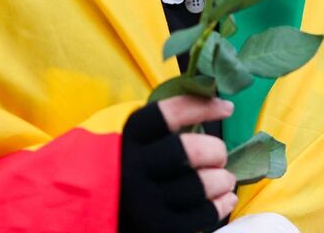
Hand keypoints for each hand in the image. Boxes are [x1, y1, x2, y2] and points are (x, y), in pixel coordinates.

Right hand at [120, 96, 237, 232]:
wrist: (96, 218)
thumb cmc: (124, 171)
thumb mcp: (129, 143)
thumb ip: (160, 127)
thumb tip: (213, 103)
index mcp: (124, 140)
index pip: (166, 115)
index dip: (202, 107)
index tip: (227, 109)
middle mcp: (131, 170)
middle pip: (188, 151)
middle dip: (215, 150)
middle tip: (219, 155)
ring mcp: (144, 203)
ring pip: (200, 185)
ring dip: (223, 179)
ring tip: (224, 178)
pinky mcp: (158, 228)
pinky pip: (202, 215)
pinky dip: (222, 204)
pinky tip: (225, 198)